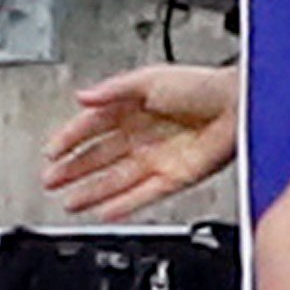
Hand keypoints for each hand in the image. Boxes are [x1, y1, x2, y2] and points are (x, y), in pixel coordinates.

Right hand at [42, 64, 239, 219]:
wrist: (240, 104)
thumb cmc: (203, 84)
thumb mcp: (149, 78)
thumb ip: (113, 90)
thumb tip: (82, 96)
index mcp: (133, 108)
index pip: (92, 126)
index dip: (70, 139)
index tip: (51, 151)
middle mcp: (143, 135)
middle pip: (100, 157)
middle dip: (73, 170)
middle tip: (50, 180)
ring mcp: (157, 157)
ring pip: (116, 180)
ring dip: (92, 192)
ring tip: (68, 202)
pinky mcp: (175, 176)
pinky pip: (143, 194)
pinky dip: (124, 204)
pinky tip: (104, 211)